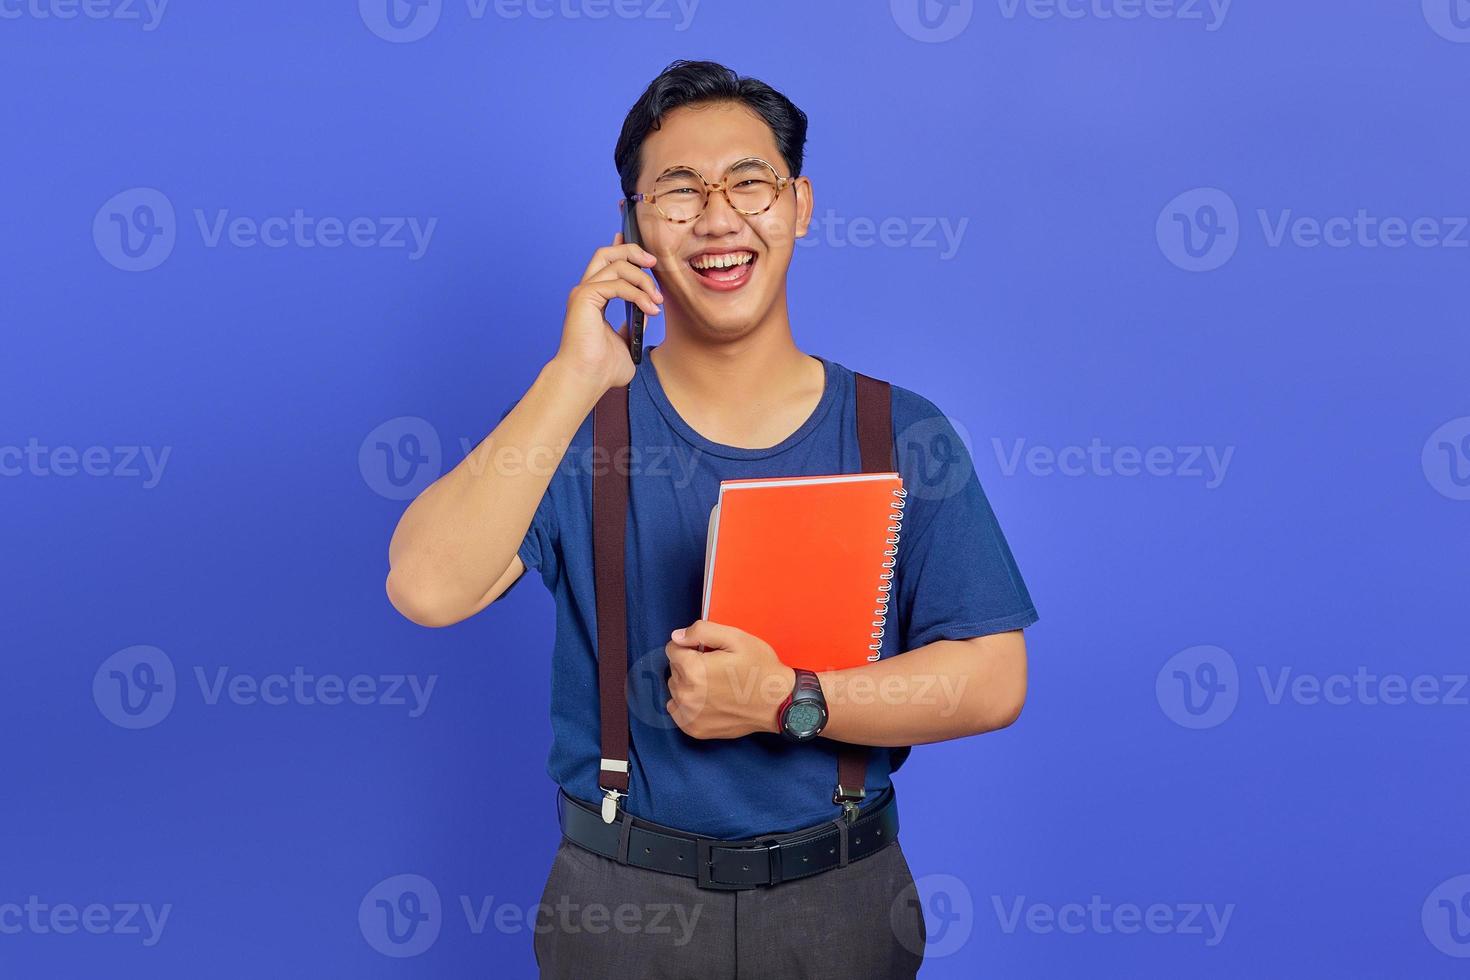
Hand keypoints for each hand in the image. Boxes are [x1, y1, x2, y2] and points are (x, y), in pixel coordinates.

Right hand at [552, 232, 661, 393]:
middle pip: (607, 253)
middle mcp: (586, 291)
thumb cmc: (602, 368)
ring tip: (656, 301)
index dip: (625, 250)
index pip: (607, 263)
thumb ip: (633, 324)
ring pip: (616, 265)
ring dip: (643, 279)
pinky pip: (617, 284)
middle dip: (633, 251)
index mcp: (593, 299)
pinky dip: (638, 294)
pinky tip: (650, 309)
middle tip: (653, 264)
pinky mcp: (585, 298)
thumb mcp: (625, 342)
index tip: (646, 254)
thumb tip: (647, 310)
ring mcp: (583, 293)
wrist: (586, 379)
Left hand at [665, 620, 796, 739]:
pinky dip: (688, 703)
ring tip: (714, 684)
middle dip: (689, 664)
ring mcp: (690, 714)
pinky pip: (678, 710)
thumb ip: (701, 631)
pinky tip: (708, 700)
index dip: (691, 646)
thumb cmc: (760, 669)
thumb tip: (676, 636)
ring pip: (676, 689)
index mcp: (694, 669)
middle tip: (716, 667)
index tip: (708, 651)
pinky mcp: (695, 729)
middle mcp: (687, 694)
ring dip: (688, 683)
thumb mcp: (736, 638)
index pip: (673, 649)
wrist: (778, 703)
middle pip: (674, 669)